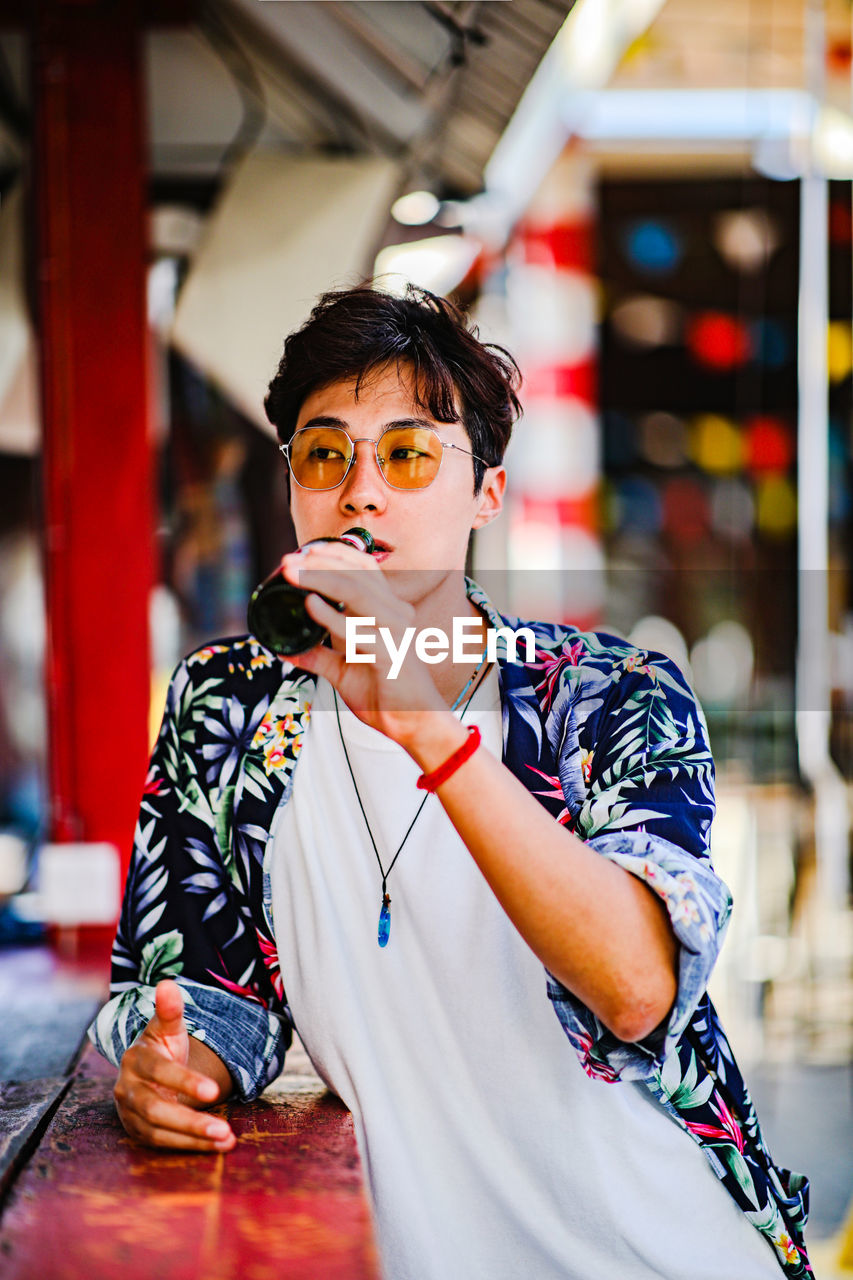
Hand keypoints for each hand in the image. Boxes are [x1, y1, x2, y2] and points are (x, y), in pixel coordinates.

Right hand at [113, 979, 235, 1151]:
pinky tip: (217, 1146)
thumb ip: (170, 1011)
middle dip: (191, 1121)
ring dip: (193, 1138)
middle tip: (225, 1129)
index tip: (214, 1089)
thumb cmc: (163, 1047)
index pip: (159, 1071)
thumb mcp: (168, 1028)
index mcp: (136, 1058)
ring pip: (158, 1131)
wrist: (147, 1072)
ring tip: (226, 1139)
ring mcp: (129, 1113)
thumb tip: (167, 984)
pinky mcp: (137, 1132)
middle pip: (155, 1109)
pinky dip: (190, 1146)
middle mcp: (128, 1088)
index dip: (185, 1081)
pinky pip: (162, 1144)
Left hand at [279, 541, 449, 744]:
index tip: (302, 553)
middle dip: (320, 561)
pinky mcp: (392, 654)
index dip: (334, 554)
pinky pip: (360, 630)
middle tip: (287, 561)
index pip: (364, 568)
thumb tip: (284, 649)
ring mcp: (395, 632)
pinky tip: (311, 605)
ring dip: (321, 578)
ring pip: (359, 592)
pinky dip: (333, 616)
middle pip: (358, 573)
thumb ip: (317, 656)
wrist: (413, 723)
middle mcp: (395, 614)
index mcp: (387, 611)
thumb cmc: (385, 694)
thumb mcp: (342, 671)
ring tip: (292, 574)